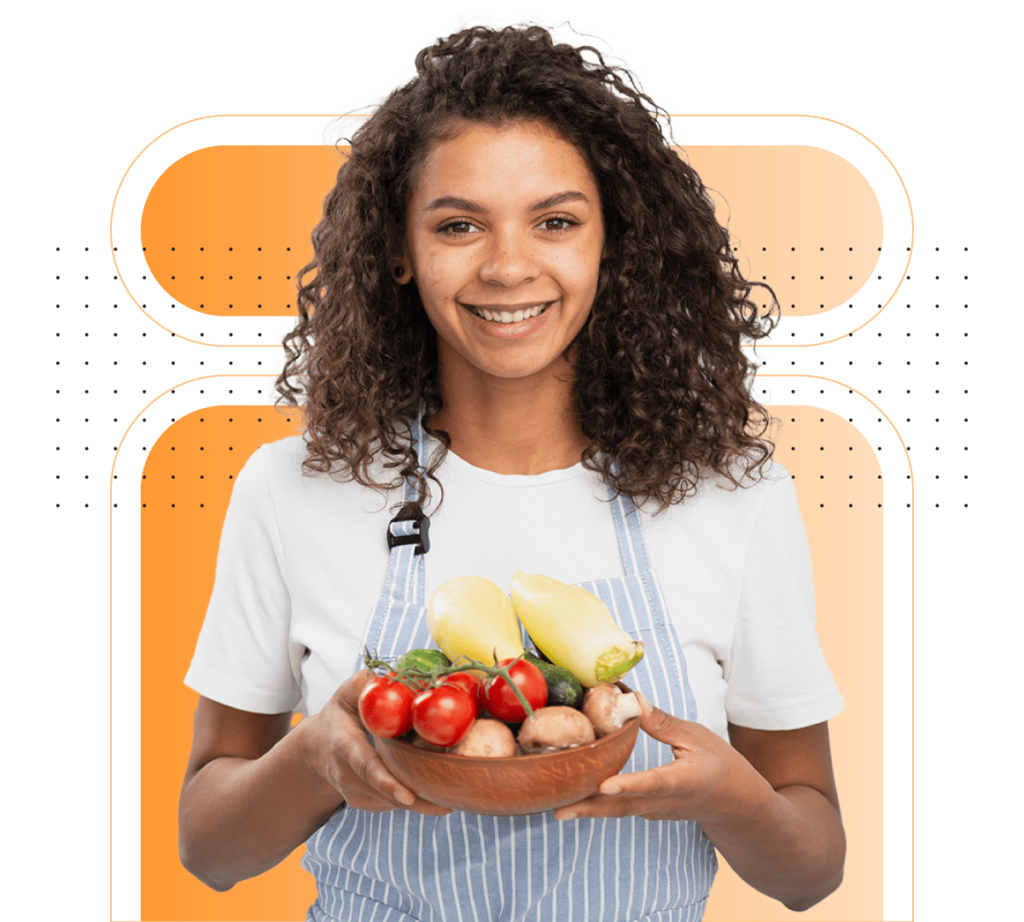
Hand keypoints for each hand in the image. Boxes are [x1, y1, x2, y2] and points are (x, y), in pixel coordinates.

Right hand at [302, 669, 451, 815]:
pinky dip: (416, 799)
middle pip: (384, 791)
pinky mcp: (366, 803)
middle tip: (450, 802)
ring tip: (453, 796)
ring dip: (422, 802)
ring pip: (392, 802)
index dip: (386, 783)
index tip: (408, 797)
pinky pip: (393, 804)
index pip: (366, 767)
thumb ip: (367, 683)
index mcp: (344, 746)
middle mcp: (347, 775)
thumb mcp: (347, 693)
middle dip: (417, 799)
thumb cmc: (340, 715)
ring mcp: (355, 793)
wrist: (317, 749)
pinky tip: (437, 793)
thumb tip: (400, 672)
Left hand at [553, 693, 772, 825]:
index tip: (604, 786)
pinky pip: (620, 809)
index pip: (653, 783)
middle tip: (559, 809)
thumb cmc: (721, 766)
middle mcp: (666, 801)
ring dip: (588, 810)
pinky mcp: (648, 811)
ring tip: (557, 809)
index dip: (628, 785)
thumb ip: (663, 723)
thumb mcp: (698, 737)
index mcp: (684, 780)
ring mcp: (656, 811)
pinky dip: (598, 806)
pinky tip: (575, 797)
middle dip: (591, 808)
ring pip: (618, 811)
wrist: (736, 806)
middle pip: (625, 806)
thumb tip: (634, 701)